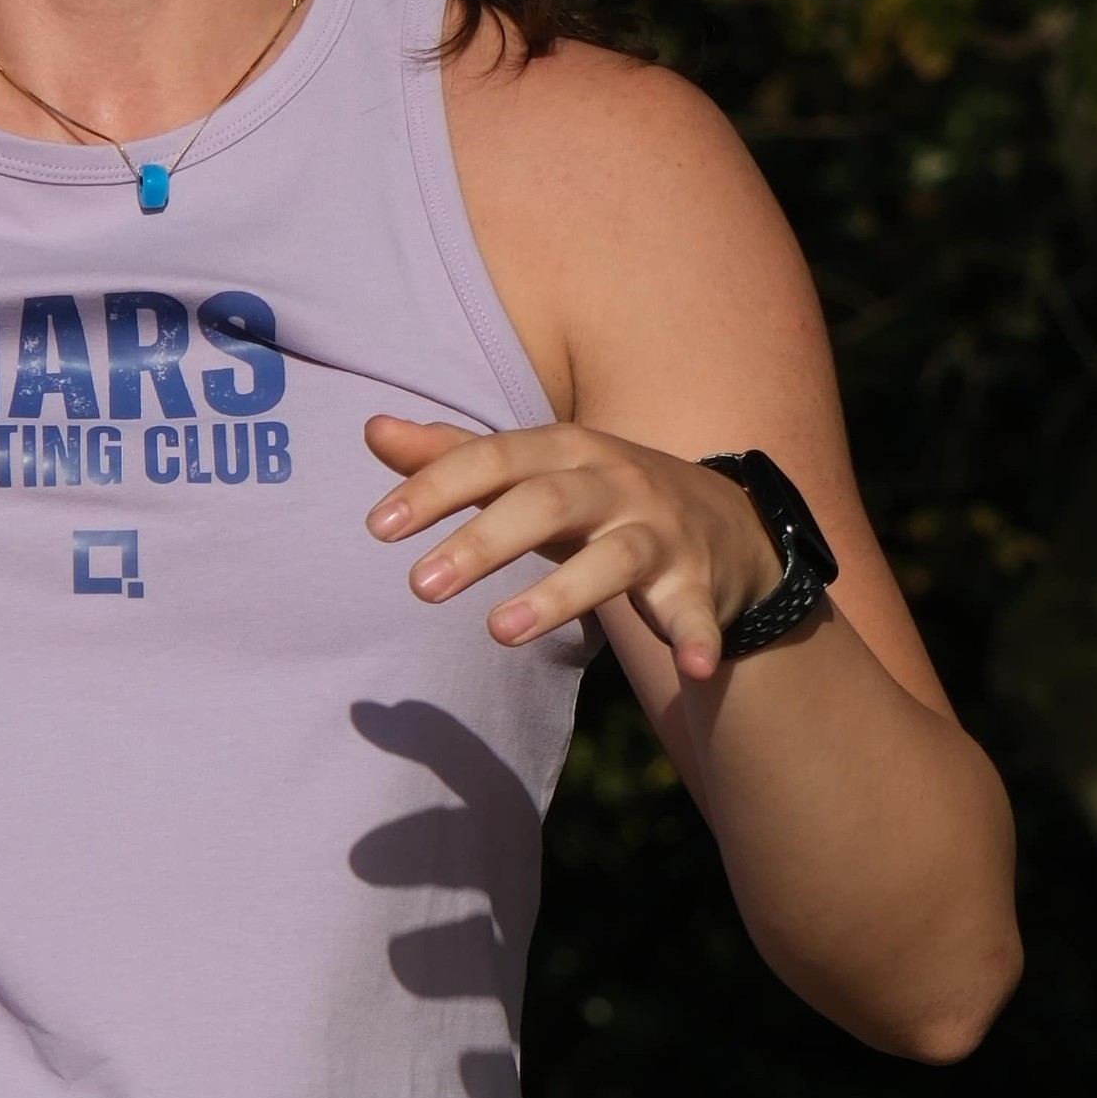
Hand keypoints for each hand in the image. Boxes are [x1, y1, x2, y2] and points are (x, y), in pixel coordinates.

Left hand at [365, 411, 779, 680]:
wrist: (723, 517)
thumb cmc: (601, 494)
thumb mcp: (534, 468)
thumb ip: (456, 455)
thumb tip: (373, 430)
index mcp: (567, 449)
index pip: (495, 459)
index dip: (436, 488)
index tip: (379, 526)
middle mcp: (614, 482)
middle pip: (546, 503)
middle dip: (483, 542)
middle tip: (419, 586)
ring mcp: (658, 533)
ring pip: (611, 560)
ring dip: (558, 595)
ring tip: (499, 633)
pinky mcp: (695, 583)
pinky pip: (695, 611)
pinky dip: (697, 636)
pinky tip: (694, 667)